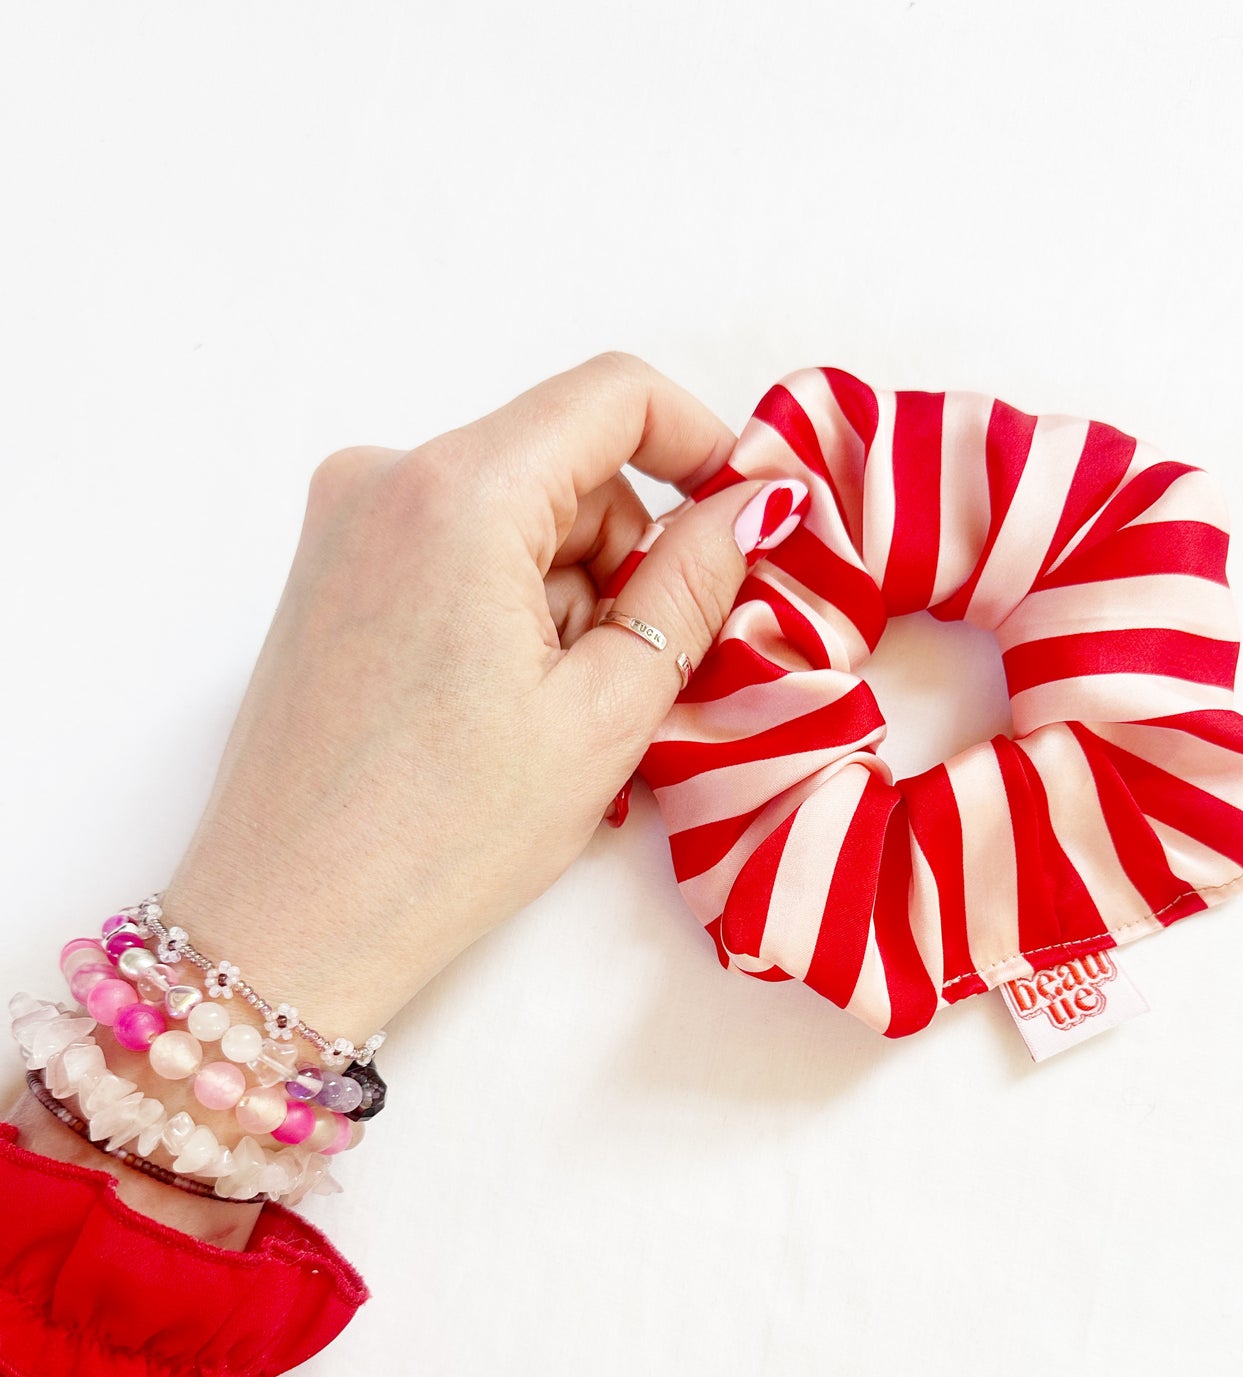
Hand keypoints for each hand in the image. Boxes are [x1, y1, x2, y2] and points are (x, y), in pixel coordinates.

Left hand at [9, 352, 808, 1241]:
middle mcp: (384, 479)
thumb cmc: (441, 839)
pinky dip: (505, 610)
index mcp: (456, 493)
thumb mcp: (604, 713)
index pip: (613, 394)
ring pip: (514, 515)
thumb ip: (691, 587)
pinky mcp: (328, 573)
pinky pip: (456, 550)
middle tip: (625, 684)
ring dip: (565, 598)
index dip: (703, 443)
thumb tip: (757, 504)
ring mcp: (344, 524)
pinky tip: (497, 711)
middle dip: (624, 557)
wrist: (290, 922)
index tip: (746, 516)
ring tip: (548, 721)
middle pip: (565, 464)